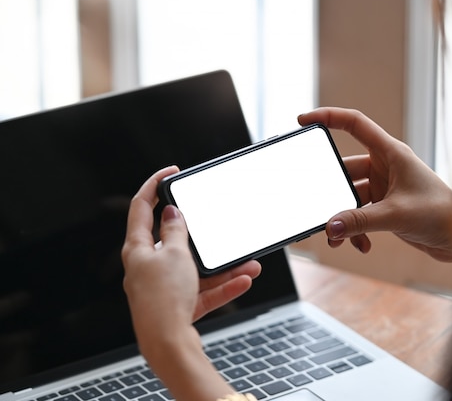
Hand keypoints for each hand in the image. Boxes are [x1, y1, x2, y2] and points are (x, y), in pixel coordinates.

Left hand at [122, 166, 261, 346]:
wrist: (167, 345)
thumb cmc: (163, 300)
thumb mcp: (175, 255)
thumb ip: (175, 231)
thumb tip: (170, 214)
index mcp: (137, 249)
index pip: (141, 207)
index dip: (154, 185)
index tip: (171, 172)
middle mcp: (147, 267)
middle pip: (175, 241)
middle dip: (202, 234)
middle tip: (215, 222)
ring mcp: (163, 287)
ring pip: (196, 269)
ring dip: (222, 266)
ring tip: (247, 262)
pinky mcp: (177, 305)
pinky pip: (203, 291)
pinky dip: (221, 286)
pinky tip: (243, 280)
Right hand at [298, 107, 451, 268]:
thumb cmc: (442, 215)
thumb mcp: (396, 215)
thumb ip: (360, 220)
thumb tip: (330, 227)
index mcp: (391, 153)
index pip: (355, 124)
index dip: (328, 117)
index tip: (303, 121)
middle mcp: (386, 166)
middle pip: (345, 170)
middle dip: (332, 192)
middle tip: (320, 208)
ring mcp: (385, 187)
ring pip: (350, 197)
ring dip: (343, 218)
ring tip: (338, 238)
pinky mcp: (385, 207)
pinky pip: (359, 214)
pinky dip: (356, 229)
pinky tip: (362, 244)